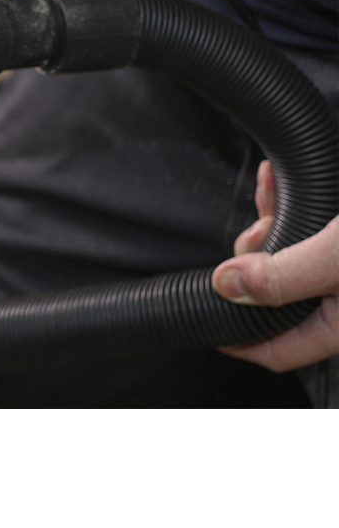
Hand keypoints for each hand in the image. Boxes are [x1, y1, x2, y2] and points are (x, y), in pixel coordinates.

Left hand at [213, 160, 338, 370]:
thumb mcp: (338, 258)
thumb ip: (284, 277)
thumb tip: (228, 288)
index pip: (279, 350)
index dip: (235, 338)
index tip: (201, 319)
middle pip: (275, 294)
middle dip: (253, 260)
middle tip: (254, 237)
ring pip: (288, 253)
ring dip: (270, 222)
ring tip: (270, 197)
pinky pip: (308, 225)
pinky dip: (286, 201)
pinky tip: (274, 177)